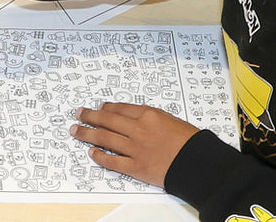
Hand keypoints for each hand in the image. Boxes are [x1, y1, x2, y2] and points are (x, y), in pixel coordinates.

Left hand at [69, 102, 198, 188]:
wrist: (200, 164)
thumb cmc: (190, 142)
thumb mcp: (171, 120)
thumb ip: (150, 117)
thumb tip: (130, 116)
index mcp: (148, 115)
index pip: (119, 108)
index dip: (106, 108)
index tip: (98, 107)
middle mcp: (139, 129)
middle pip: (107, 120)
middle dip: (90, 116)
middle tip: (79, 114)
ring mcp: (136, 149)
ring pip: (105, 138)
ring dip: (87, 134)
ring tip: (76, 131)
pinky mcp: (137, 167)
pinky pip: (113, 161)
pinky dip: (100, 157)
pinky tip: (91, 153)